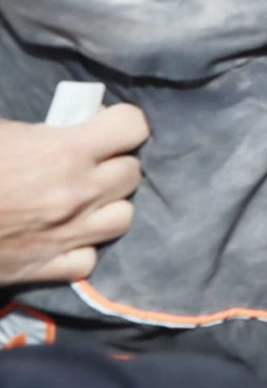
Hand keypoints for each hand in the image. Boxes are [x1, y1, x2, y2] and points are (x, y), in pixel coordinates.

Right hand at [0, 104, 147, 285]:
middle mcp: (77, 194)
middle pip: (132, 172)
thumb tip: (73, 119)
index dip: (122, 122)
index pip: (133, 127)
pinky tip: (64, 234)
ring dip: (108, 204)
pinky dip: (81, 247)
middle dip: (115, 162)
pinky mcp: (45, 268)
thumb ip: (44, 127)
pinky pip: (88, 259)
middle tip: (89, 160)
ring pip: (123, 217)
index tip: (105, 123)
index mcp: (64, 152)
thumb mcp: (2, 131)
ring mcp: (66, 235)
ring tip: (83, 197)